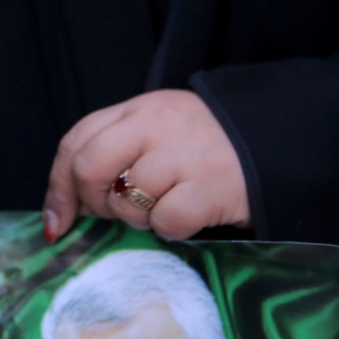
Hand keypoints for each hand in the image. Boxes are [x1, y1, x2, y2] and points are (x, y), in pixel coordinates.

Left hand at [42, 89, 249, 241]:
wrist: (281, 142)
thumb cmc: (206, 146)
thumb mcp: (157, 133)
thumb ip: (110, 155)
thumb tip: (60, 214)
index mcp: (139, 109)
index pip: (76, 142)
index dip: (58, 185)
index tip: (58, 220)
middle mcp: (157, 125)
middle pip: (90, 168)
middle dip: (92, 202)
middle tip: (113, 212)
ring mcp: (185, 155)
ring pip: (126, 202)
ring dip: (138, 217)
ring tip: (165, 204)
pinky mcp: (210, 188)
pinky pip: (165, 222)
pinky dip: (171, 228)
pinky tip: (189, 214)